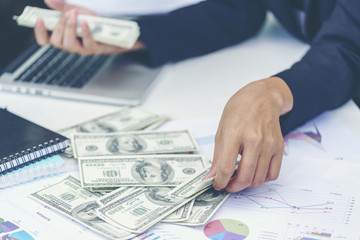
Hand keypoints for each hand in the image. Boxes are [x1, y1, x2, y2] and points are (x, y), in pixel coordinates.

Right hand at [34, 0, 144, 54]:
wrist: (116, 31)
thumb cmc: (95, 24)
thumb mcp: (78, 12)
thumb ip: (63, 7)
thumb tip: (48, 0)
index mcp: (64, 37)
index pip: (45, 41)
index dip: (39, 33)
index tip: (39, 20)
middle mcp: (71, 46)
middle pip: (56, 42)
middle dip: (59, 26)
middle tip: (66, 13)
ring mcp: (83, 49)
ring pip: (69, 44)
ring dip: (69, 28)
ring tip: (74, 15)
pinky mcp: (95, 49)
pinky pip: (88, 44)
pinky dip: (85, 32)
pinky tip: (85, 23)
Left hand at [205, 77, 292, 192]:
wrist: (262, 97)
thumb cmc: (239, 111)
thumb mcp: (221, 130)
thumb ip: (217, 156)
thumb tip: (211, 176)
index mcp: (235, 134)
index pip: (227, 167)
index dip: (220, 182)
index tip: (217, 185)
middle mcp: (254, 140)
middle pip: (245, 177)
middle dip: (234, 187)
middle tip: (228, 186)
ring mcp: (269, 144)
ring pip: (259, 178)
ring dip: (247, 185)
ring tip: (239, 179)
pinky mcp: (279, 147)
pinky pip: (273, 173)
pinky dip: (262, 179)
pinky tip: (254, 174)